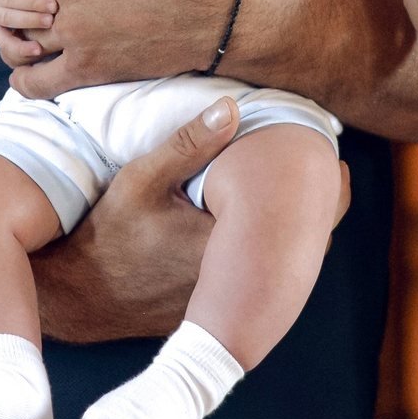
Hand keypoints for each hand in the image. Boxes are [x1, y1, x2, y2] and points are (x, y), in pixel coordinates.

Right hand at [31, 97, 352, 341]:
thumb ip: (188, 144)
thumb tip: (231, 107)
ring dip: (293, 239)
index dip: (325, 194)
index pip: (299, 221)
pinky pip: (258, 285)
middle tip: (334, 178)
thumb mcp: (141, 180)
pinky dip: (268, 260)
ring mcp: (228, 301)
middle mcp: (237, 280)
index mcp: (229, 244)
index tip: (338, 167)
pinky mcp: (215, 311)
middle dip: (316, 214)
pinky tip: (265, 236)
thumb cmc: (107, 236)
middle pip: (301, 248)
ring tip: (307, 202)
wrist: (78, 298)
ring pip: (282, 269)